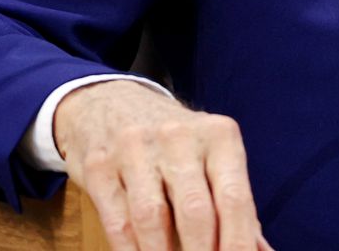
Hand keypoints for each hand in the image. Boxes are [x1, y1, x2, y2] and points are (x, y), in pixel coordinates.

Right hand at [54, 79, 273, 250]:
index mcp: (219, 136)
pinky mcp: (100, 167)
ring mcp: (135, 149)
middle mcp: (178, 137)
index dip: (238, 243)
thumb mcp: (212, 158)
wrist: (110, 102)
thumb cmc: (175, 143)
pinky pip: (119, 222)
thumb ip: (237, 207)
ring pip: (153, 219)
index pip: (234, 199)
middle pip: (196, 212)